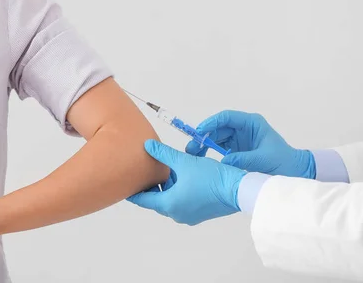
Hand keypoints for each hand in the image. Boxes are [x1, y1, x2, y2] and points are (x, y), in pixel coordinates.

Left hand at [127, 140, 246, 225]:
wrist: (238, 189)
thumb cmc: (211, 178)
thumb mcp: (184, 161)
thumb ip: (163, 154)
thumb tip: (147, 146)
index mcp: (169, 205)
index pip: (144, 200)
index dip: (133, 192)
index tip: (125, 187)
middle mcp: (177, 214)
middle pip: (157, 199)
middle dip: (153, 185)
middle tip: (145, 172)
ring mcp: (189, 215)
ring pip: (171, 199)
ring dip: (168, 186)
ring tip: (167, 169)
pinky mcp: (200, 213)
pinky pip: (183, 201)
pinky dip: (179, 190)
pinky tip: (184, 175)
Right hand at [186, 110, 314, 177]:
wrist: (295, 173)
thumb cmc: (284, 162)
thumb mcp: (263, 160)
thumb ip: (243, 159)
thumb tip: (223, 161)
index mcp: (251, 123)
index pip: (227, 118)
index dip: (211, 123)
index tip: (199, 132)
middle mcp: (243, 129)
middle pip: (218, 128)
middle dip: (204, 136)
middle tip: (192, 148)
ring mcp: (240, 139)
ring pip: (216, 138)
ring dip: (204, 145)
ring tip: (194, 155)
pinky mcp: (237, 150)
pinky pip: (220, 148)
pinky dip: (211, 153)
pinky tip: (203, 161)